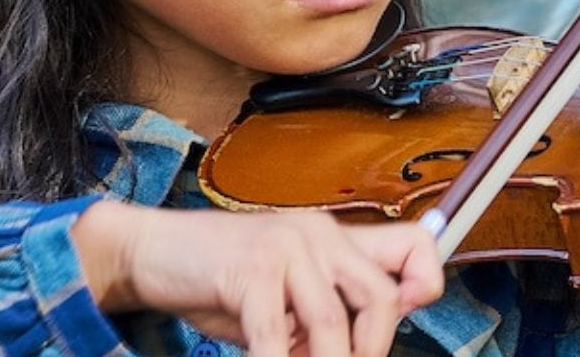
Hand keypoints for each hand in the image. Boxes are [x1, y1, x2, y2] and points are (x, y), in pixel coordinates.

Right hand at [72, 202, 445, 356]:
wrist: (152, 252)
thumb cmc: (221, 279)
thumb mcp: (285, 295)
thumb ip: (326, 312)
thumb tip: (362, 347)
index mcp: (336, 237)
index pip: (415, 245)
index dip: (426, 284)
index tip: (409, 316)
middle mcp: (319, 234)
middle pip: (381, 297)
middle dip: (372, 349)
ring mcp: (286, 248)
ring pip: (332, 322)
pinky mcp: (251, 269)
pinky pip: (275, 333)